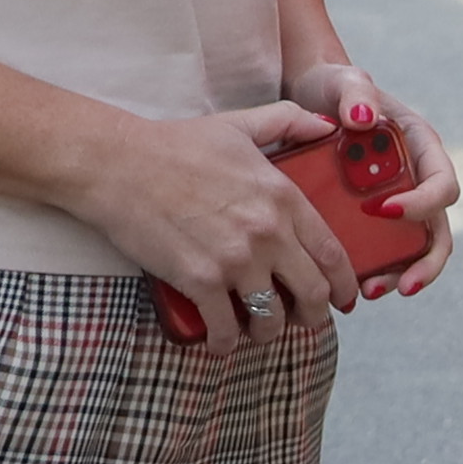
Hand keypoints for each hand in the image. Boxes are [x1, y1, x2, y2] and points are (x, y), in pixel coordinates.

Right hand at [66, 98, 357, 358]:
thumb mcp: (239, 125)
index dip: (345, 285)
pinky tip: (221, 341)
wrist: (116, 164)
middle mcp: (267, 232)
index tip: (345, 299)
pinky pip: (224, 327)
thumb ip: (287, 122)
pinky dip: (224, 341)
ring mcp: (234, 260)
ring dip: (268, 332)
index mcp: (283, 197)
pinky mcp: (199, 280)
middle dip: (313, 316)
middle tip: (304, 321)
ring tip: (259, 330)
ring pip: (272, 318)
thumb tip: (326, 125)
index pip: (334, 254)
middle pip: (313, 293)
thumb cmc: (174, 144)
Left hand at [289, 58, 459, 295]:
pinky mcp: (373, 221)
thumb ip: (355, 92)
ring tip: (369, 292)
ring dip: (397, 275)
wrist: (310, 102)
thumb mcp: (342, 81)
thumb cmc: (333, 88)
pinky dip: (370, 270)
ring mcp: (398, 204)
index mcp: (421, 148)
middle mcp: (417, 181)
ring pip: (413, 251)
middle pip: (436, 231)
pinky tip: (348, 284)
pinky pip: (381, 252)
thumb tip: (363, 118)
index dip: (422, 204)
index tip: (384, 211)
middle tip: (400, 285)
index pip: (441, 184)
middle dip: (423, 263)